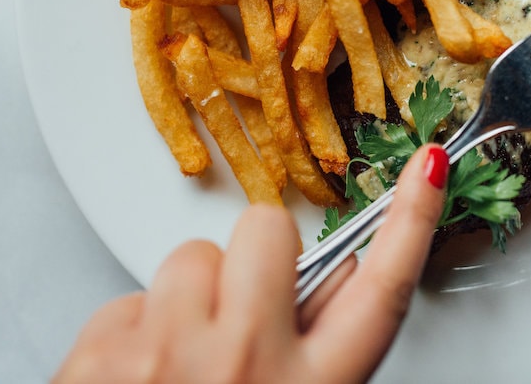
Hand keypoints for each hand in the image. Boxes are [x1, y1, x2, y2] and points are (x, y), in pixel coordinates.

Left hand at [54, 143, 450, 383]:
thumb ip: (315, 357)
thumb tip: (322, 289)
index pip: (381, 291)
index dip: (411, 221)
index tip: (427, 168)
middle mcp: (248, 367)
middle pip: (269, 232)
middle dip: (257, 251)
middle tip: (241, 303)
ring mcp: (170, 356)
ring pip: (190, 257)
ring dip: (187, 297)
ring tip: (179, 360)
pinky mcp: (103, 355)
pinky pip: (127, 299)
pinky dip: (132, 331)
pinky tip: (134, 380)